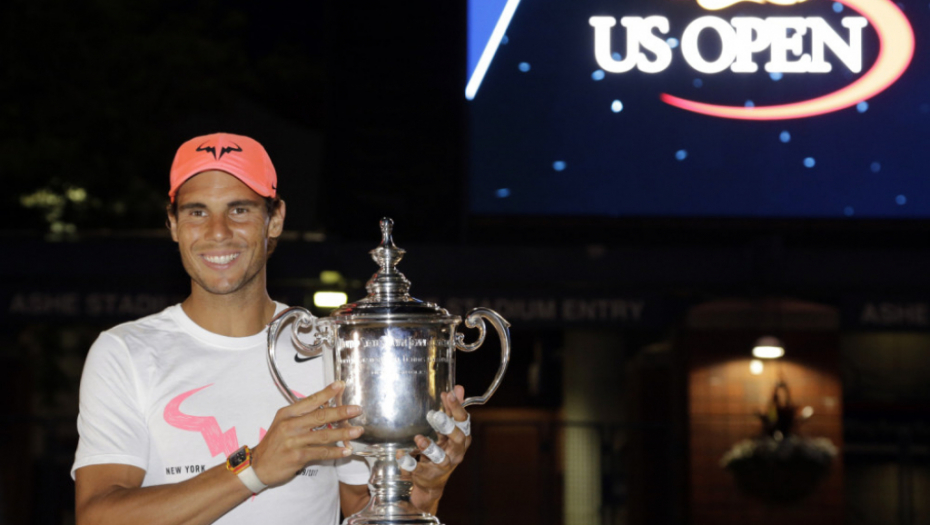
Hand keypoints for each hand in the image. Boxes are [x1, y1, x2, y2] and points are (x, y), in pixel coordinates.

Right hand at [251, 381, 363, 487]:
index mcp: (287, 413)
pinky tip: (346, 451)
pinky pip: (321, 453)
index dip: (327, 393)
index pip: (311, 400)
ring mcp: (294, 441)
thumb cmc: (274, 443)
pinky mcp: (297, 456)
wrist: (258, 466)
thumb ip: (302, 415)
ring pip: (324, 435)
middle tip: (357, 409)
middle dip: (341, 412)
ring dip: (343, 433)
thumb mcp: (283, 423)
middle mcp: (290, 425)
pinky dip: (335, 452)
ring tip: (357, 431)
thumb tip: (326, 407)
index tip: (340, 385)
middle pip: (320, 416)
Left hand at [406, 385, 470, 510]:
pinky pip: (419, 469)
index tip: (448, 394)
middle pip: (459, 439)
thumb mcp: (448, 429)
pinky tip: (400, 455)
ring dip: (430, 448)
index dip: (457, 408)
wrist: (432, 481)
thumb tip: (458, 388)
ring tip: (419, 439)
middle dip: (448, 427)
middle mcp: (456, 452)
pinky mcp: (428, 475)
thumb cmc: (443, 449)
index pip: (464, 422)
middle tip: (436, 415)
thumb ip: (452, 409)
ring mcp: (443, 465)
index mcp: (462, 438)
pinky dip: (409, 463)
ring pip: (441, 458)